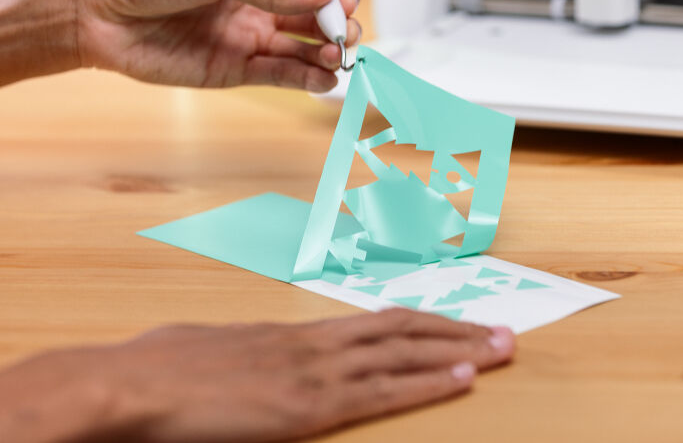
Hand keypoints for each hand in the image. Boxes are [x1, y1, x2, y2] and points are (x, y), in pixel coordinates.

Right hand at [0, 309, 514, 442]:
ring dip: (457, 350)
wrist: (135, 385)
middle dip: (457, 330)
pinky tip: (459, 380)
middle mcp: (314, 343)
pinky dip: (425, 384)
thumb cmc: (161, 368)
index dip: (421, 322)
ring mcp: (316, 371)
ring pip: (404, 353)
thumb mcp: (208, 347)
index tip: (455, 322)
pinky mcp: (309, 405)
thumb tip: (250, 352)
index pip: (374, 321)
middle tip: (503, 331)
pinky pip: (381, 392)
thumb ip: (243, 350)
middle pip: (402, 328)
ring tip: (500, 349)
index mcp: (293, 333)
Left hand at [73, 0, 360, 91]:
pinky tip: (323, 78)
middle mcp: (258, 1)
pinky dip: (306, 78)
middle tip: (346, 35)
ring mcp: (249, 36)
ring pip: (303, 47)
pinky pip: (281, 74)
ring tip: (338, 59)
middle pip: (314, 13)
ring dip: (327, 53)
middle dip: (338, 23)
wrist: (94, 16)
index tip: (347, 0)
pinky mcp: (236, 70)